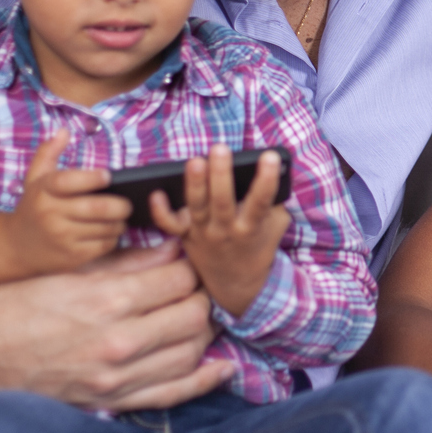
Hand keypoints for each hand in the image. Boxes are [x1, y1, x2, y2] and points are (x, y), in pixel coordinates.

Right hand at [0, 131, 130, 284]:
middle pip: (98, 208)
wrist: (15, 247)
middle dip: (121, 205)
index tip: (109, 176)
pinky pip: (104, 245)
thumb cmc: (33, 207)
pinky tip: (109, 232)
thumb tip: (64, 130)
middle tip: (127, 203)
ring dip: (120, 222)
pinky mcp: (72, 257)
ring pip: (106, 228)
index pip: (70, 181)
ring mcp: (62, 237)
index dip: (93, 178)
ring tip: (120, 217)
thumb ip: (48, 153)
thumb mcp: (35, 179)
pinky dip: (113, 238)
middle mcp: (51, 214)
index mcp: (44, 191)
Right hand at [0, 243, 232, 410]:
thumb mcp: (67, 272)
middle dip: (201, 297)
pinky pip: (172, 395)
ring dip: (205, 333)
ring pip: (190, 352)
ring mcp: (118, 378)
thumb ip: (125, 263)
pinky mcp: (113, 402)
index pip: (178, 280)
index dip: (190, 268)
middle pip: (192, 315)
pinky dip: (204, 382)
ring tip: (200, 317)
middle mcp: (118, 342)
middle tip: (196, 288)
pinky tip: (223, 368)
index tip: (188, 263)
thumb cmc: (15, 308)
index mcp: (106, 301)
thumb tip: (172, 249)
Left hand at [152, 145, 288, 319]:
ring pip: (197, 207)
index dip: (267, 179)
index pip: (261, 202)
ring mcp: (203, 233)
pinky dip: (161, 211)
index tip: (270, 157)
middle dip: (221, 175)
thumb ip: (274, 201)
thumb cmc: (258, 244)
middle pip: (222, 202)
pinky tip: (156, 193)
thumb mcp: (275, 226)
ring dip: (195, 183)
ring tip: (195, 161)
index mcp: (251, 228)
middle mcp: (226, 231)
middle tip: (220, 149)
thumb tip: (274, 169)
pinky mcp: (185, 236)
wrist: (236, 283)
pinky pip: (170, 225)